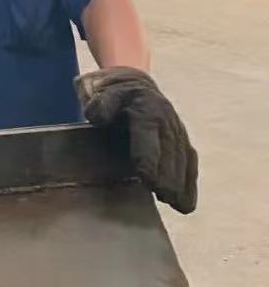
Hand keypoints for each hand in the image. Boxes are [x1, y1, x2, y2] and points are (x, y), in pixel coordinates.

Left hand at [75, 67, 197, 213]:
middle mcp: (166, 118)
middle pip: (170, 150)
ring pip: (183, 157)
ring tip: (179, 206)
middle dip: (169, 176)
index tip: (148, 180)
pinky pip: (190, 160)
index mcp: (145, 106)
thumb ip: (98, 102)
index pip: (148, 134)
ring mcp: (176, 129)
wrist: (131, 80)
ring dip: (182, 182)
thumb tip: (98, 116)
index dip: (149, 158)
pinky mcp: (181, 139)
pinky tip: (187, 204)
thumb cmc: (107, 89)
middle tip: (166, 198)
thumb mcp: (95, 86)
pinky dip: (190, 182)